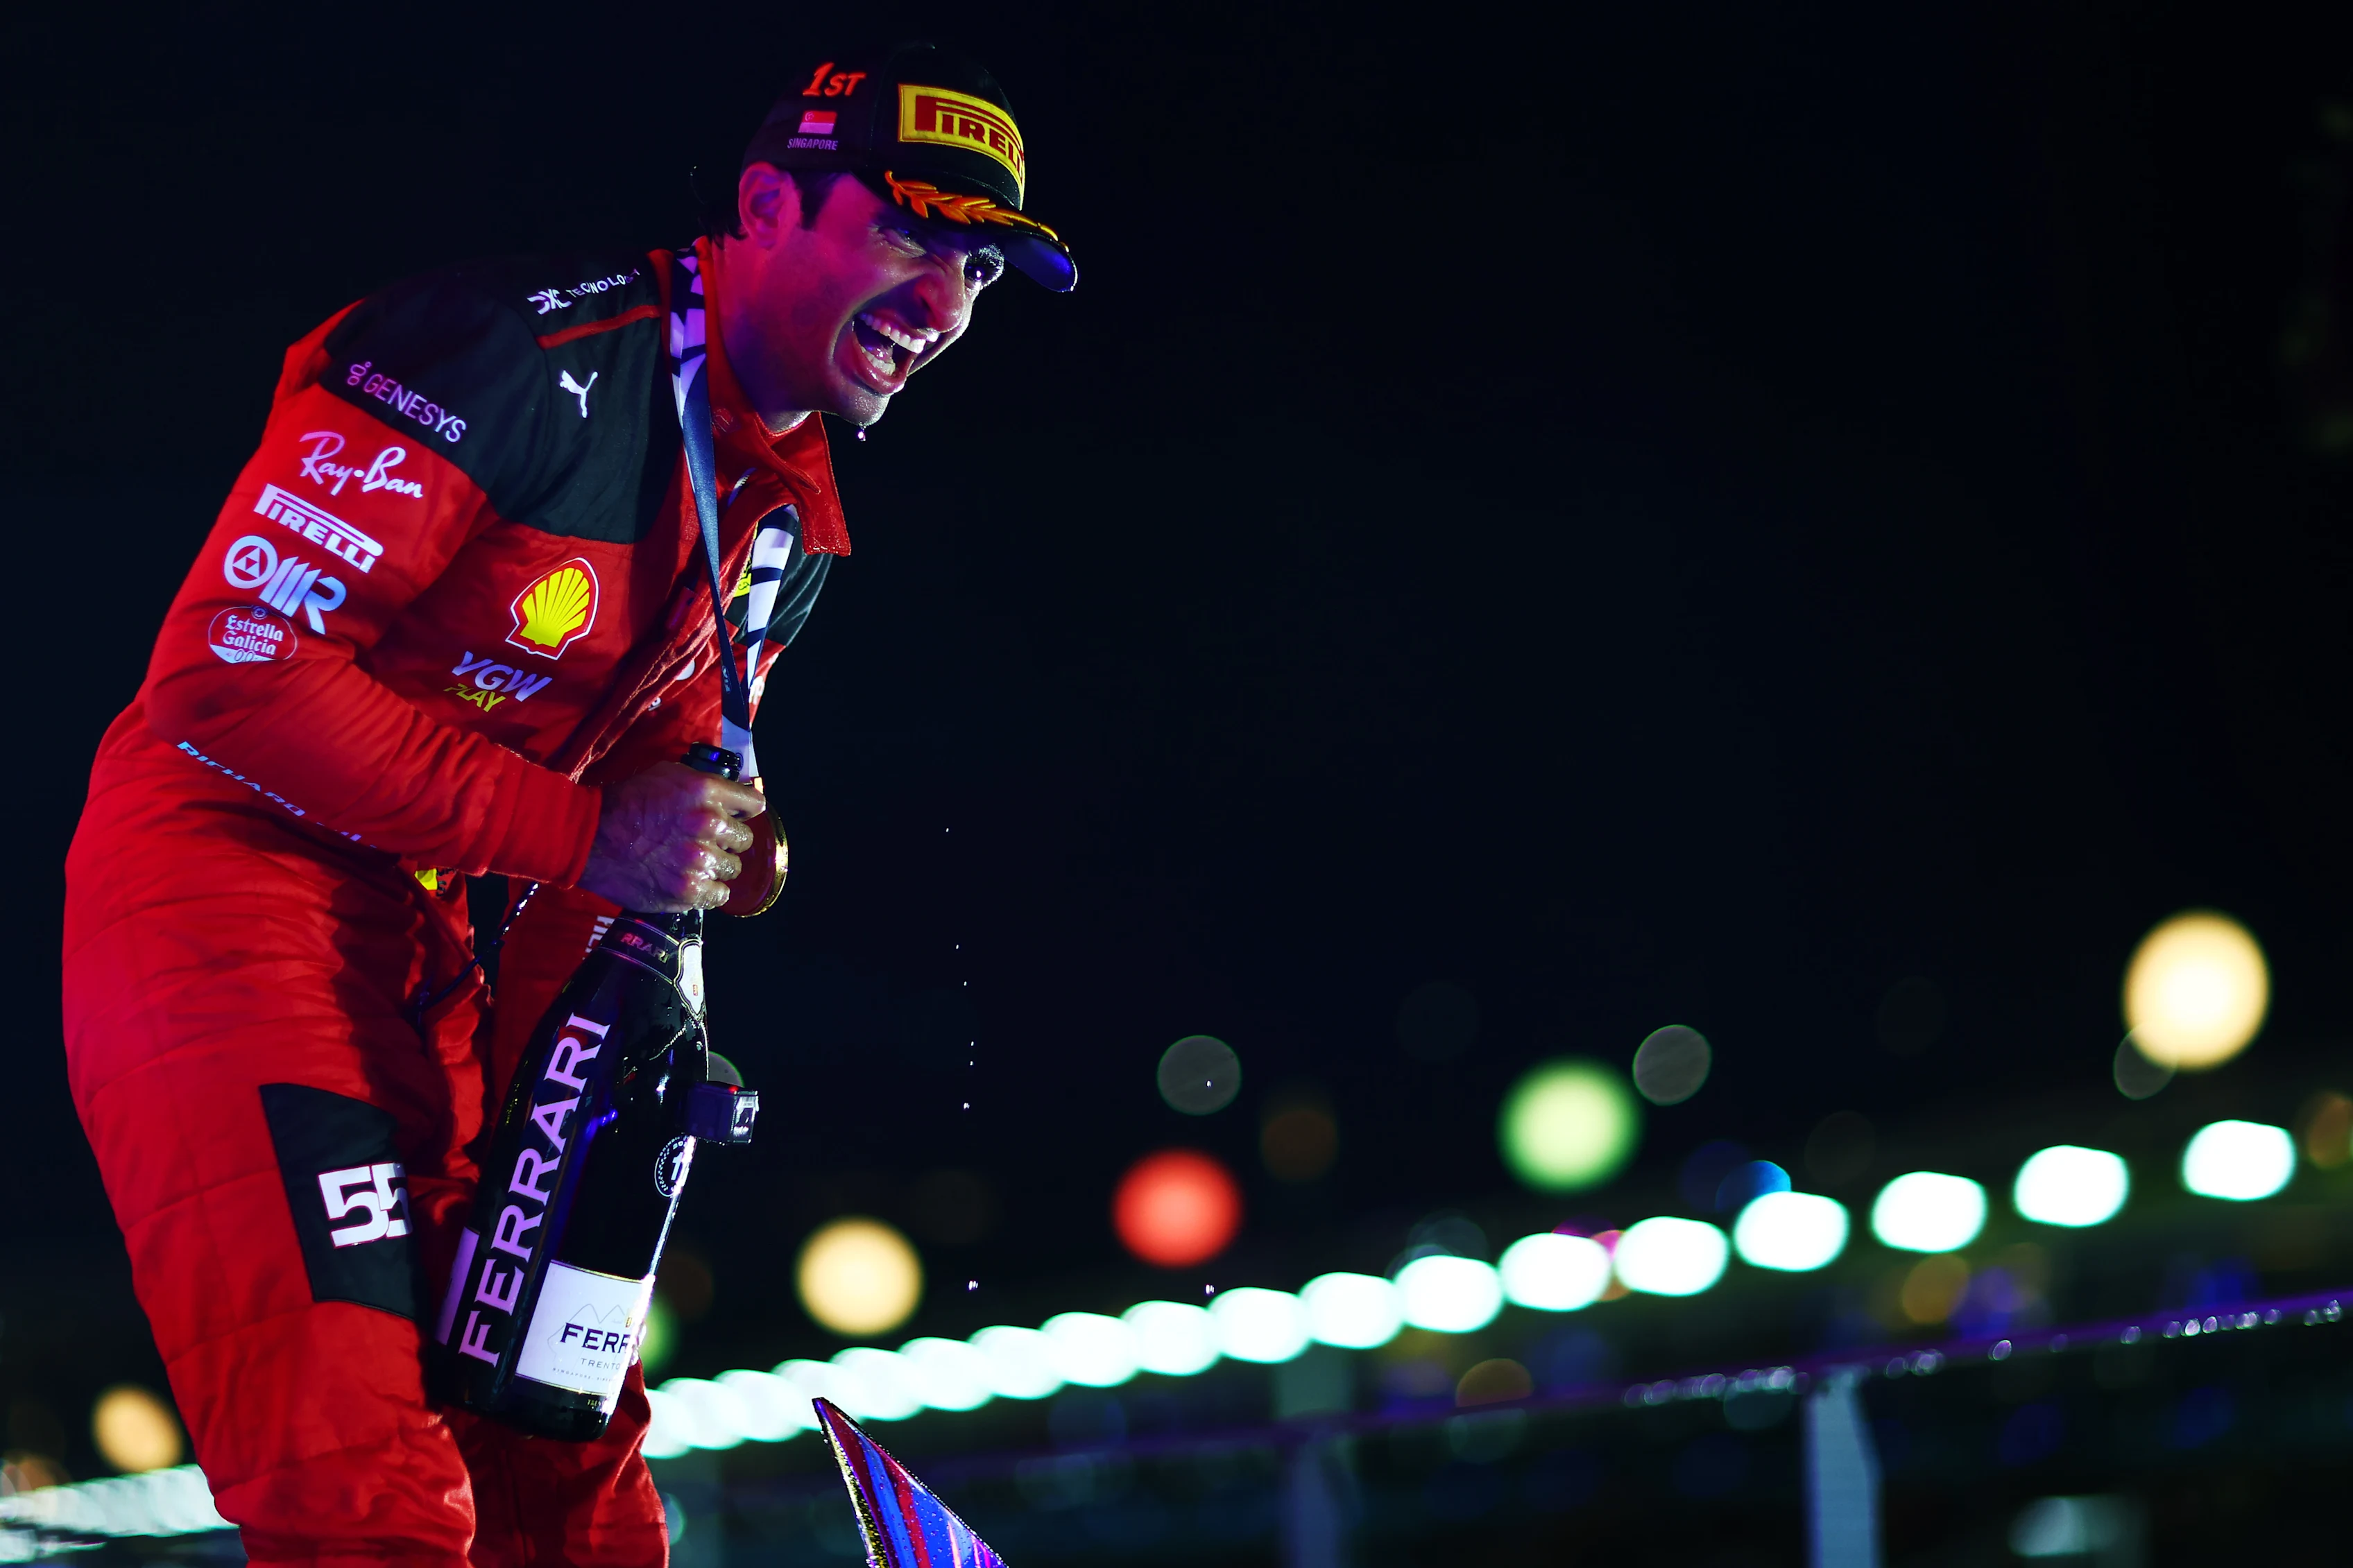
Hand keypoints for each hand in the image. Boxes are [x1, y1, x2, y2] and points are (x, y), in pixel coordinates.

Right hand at [579, 761, 767, 911]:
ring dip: (717, 866)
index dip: (745, 812)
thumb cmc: (627, 802)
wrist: (590, 838)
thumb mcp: (668, 775)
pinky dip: (709, 890)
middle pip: (744, 840)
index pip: (754, 805)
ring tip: (693, 862)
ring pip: (732, 868)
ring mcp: (700, 860)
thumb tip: (734, 798)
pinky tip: (692, 881)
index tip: (736, 817)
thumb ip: (705, 785)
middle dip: (728, 840)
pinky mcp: (689, 890)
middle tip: (706, 841)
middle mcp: (709, 825)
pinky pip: (719, 895)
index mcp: (706, 792)